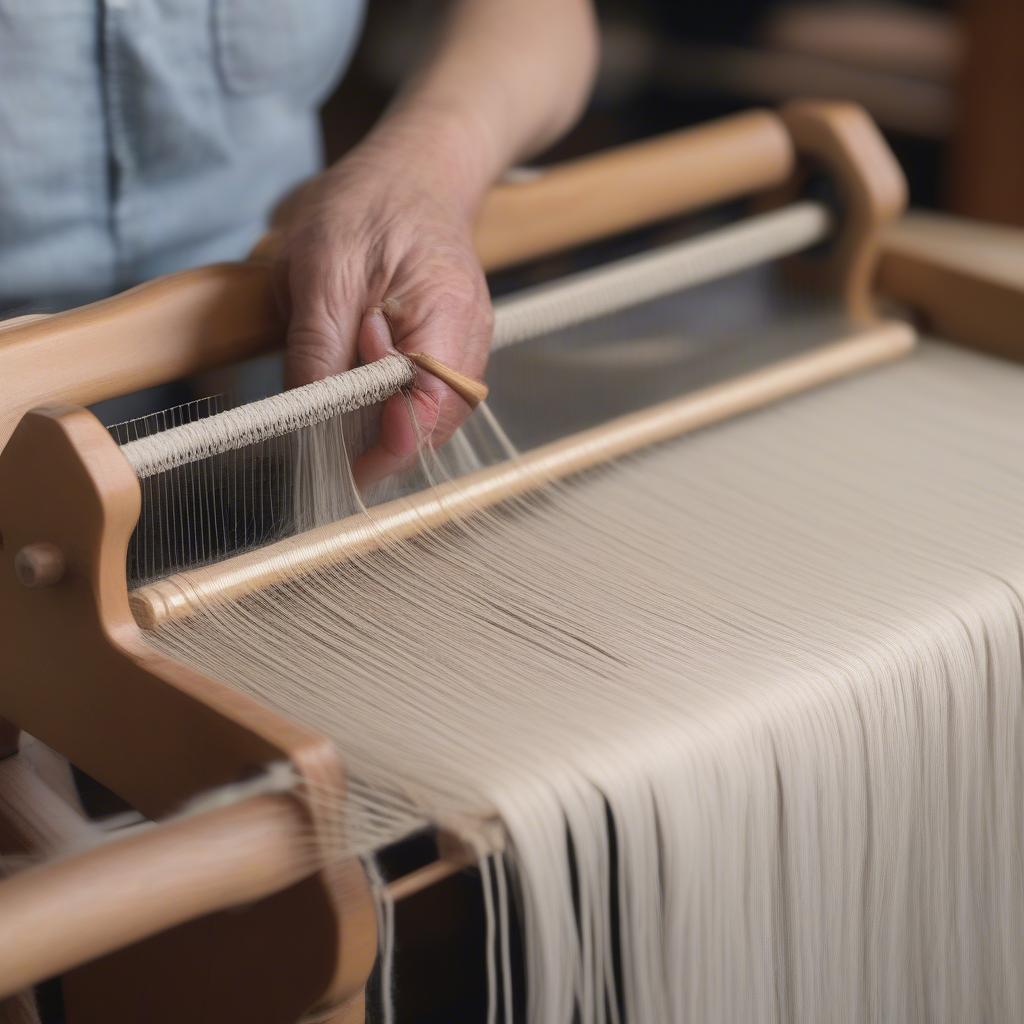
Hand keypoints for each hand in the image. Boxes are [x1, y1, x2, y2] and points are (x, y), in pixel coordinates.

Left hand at [273, 127, 493, 487]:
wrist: (414, 166)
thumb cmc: (367, 204)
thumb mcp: (320, 267)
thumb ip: (318, 347)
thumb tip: (306, 418)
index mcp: (447, 318)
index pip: (427, 415)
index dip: (381, 446)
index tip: (332, 456)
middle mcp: (470, 340)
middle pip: (430, 427)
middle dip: (376, 432)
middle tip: (328, 400)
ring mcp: (466, 344)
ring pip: (427, 417)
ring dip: (380, 416)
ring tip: (346, 369)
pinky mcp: (453, 345)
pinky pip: (424, 394)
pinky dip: (389, 398)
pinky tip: (363, 368)